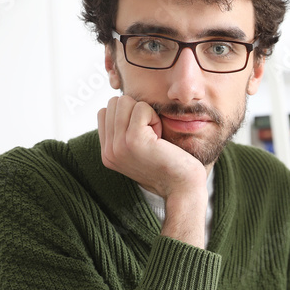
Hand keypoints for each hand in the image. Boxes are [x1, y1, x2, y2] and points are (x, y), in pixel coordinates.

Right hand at [98, 95, 208, 246]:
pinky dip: (155, 117)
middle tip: (153, 135)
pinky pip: (141, 108)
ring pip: (125, 102)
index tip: (145, 136)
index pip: (106, 111)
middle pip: (115, 103)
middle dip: (137, 112)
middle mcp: (108, 150)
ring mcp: (118, 146)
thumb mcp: (140, 148)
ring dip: (146, 114)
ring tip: (156, 137)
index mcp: (107, 152)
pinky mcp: (133, 141)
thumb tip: (124, 102)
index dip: (129, 115)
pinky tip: (161, 138)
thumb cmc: (169, 165)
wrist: (183, 188)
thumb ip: (125, 131)